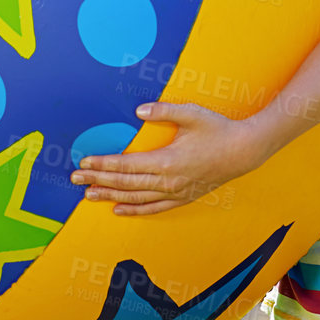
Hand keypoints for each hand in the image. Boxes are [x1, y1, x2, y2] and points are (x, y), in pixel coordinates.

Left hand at [71, 102, 272, 215]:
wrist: (244, 152)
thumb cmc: (217, 129)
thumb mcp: (191, 113)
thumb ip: (163, 110)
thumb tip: (138, 110)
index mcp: (166, 160)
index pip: (125, 165)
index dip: (103, 165)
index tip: (83, 164)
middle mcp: (168, 181)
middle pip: (125, 183)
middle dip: (97, 181)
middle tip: (74, 180)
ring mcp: (175, 192)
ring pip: (136, 198)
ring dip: (110, 197)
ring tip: (88, 195)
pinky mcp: (183, 197)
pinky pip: (153, 208)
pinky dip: (134, 210)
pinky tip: (118, 209)